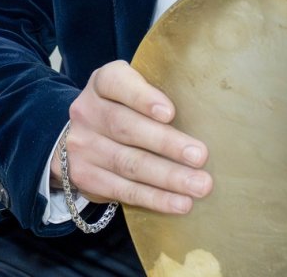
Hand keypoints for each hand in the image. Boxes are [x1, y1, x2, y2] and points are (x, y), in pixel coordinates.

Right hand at [59, 60, 210, 214]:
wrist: (80, 139)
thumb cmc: (124, 109)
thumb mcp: (131, 91)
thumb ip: (156, 93)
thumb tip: (205, 114)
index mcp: (101, 83)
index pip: (116, 83)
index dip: (142, 97)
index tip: (170, 113)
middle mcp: (87, 112)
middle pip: (127, 128)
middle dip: (166, 144)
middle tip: (200, 156)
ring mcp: (82, 147)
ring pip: (128, 163)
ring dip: (168, 177)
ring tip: (198, 185)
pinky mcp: (85, 177)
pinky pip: (124, 190)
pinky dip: (155, 198)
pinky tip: (179, 203)